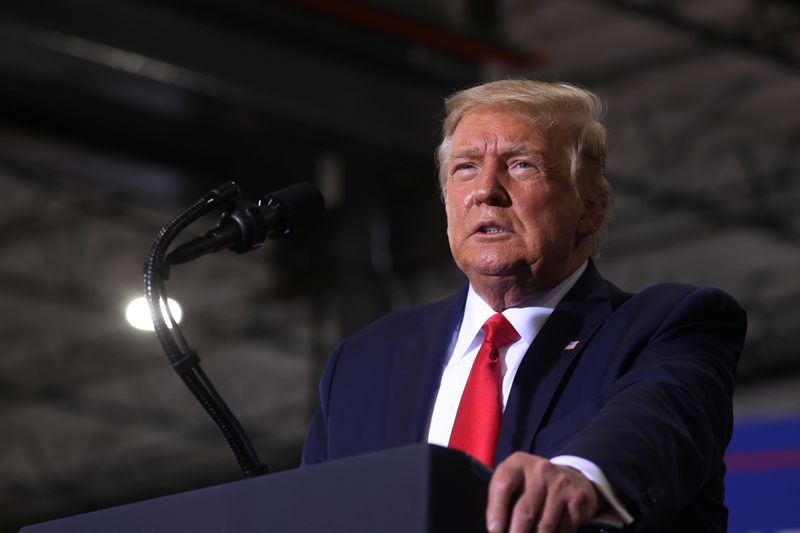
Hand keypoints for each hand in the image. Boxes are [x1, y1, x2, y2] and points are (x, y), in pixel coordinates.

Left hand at [486, 452, 604, 532]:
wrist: (571, 478)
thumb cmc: (532, 485)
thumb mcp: (515, 482)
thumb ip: (502, 500)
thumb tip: (496, 529)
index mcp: (518, 463)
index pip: (503, 486)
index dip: (496, 511)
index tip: (494, 531)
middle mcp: (541, 470)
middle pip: (525, 511)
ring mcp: (561, 484)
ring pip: (544, 526)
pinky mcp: (577, 499)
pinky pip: (562, 530)